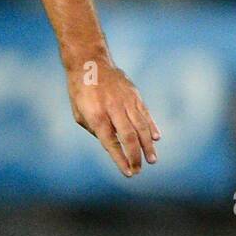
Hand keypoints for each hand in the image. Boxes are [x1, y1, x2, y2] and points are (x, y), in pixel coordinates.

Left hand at [67, 61, 159, 177]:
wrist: (90, 63)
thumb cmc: (81, 92)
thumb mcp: (79, 113)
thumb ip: (95, 129)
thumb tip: (112, 143)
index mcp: (96, 115)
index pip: (111, 143)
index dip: (120, 159)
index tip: (128, 173)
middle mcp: (113, 108)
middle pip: (129, 137)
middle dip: (135, 156)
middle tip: (140, 169)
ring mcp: (126, 101)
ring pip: (141, 126)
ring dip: (147, 145)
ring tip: (152, 159)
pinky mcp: (134, 95)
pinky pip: (145, 113)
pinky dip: (151, 127)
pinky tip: (155, 138)